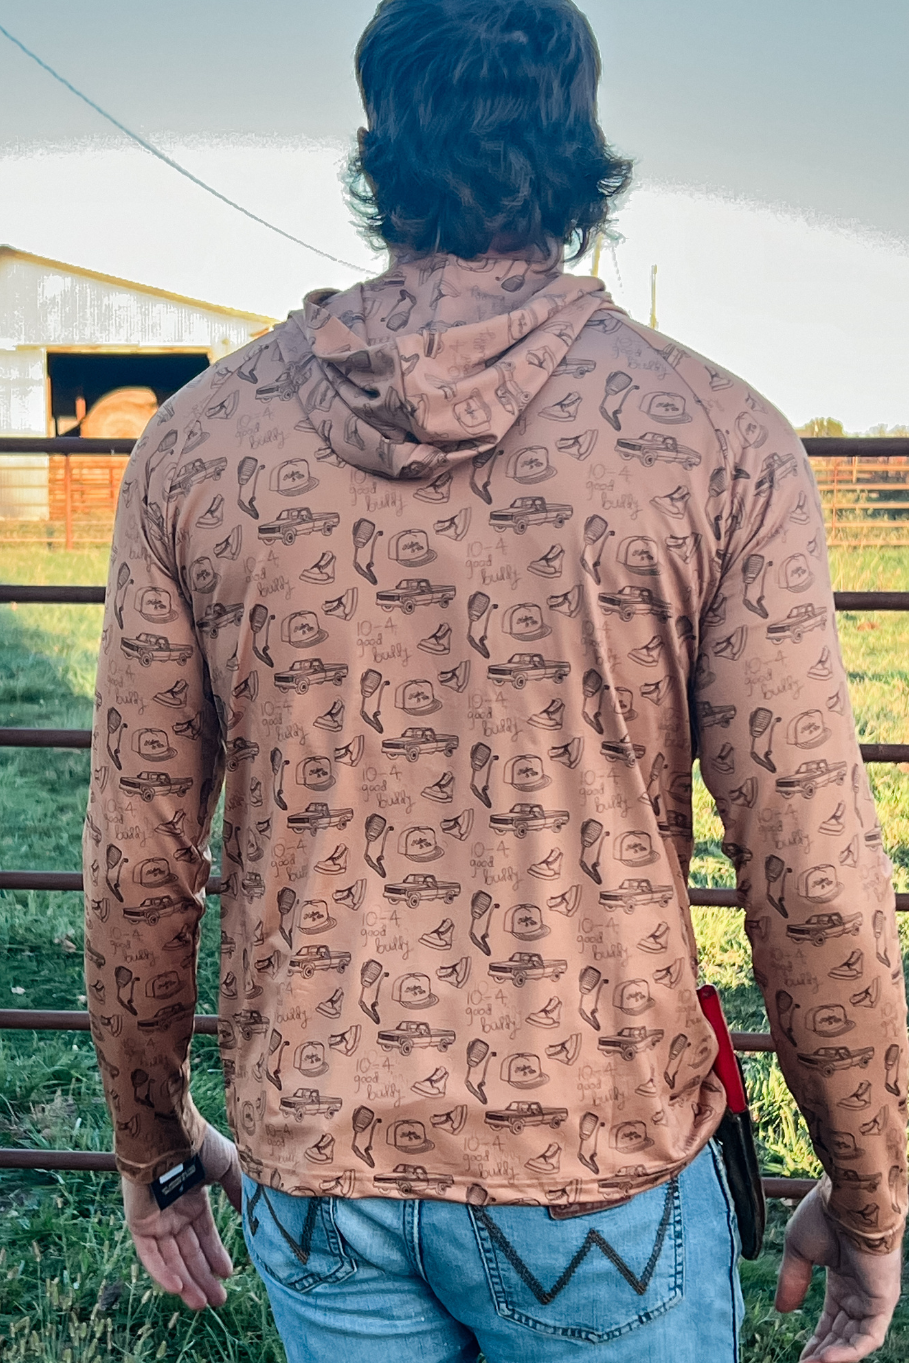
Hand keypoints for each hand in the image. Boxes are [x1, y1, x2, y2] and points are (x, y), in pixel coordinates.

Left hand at [121, 1123, 242, 1310]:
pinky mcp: (138, 1223)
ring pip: (170, 1259)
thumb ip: (239, 1191)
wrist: (168, 1132)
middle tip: (218, 1301)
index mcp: (192, 1198)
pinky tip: (178, 1289)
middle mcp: (174, 1212)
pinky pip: (149, 1255)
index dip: (215, 1255)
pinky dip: (162, 1272)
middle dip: (203, 1277)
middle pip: (188, 1252)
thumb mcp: (229, 1166)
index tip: (228, 1274)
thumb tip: (253, 1215)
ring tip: (202, 1304)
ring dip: (185, 1282)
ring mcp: (155, 1218)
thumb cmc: (198, 1144)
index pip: (204, 1234)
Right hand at [775, 1185, 902, 1361]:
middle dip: (824, 1353)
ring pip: (856, 1340)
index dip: (816, 1340)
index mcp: (843, 1279)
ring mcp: (873, 1297)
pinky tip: (826, 1359)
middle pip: (843, 1334)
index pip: (832, 1319)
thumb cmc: (825, 1213)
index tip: (800, 1356)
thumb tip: (782, 1310)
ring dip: (834, 1356)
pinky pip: (869, 1336)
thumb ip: (792, 1280)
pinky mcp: (883, 1300)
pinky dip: (849, 1352)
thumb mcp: (798, 1250)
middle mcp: (860, 1291)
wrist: (848, 1196)